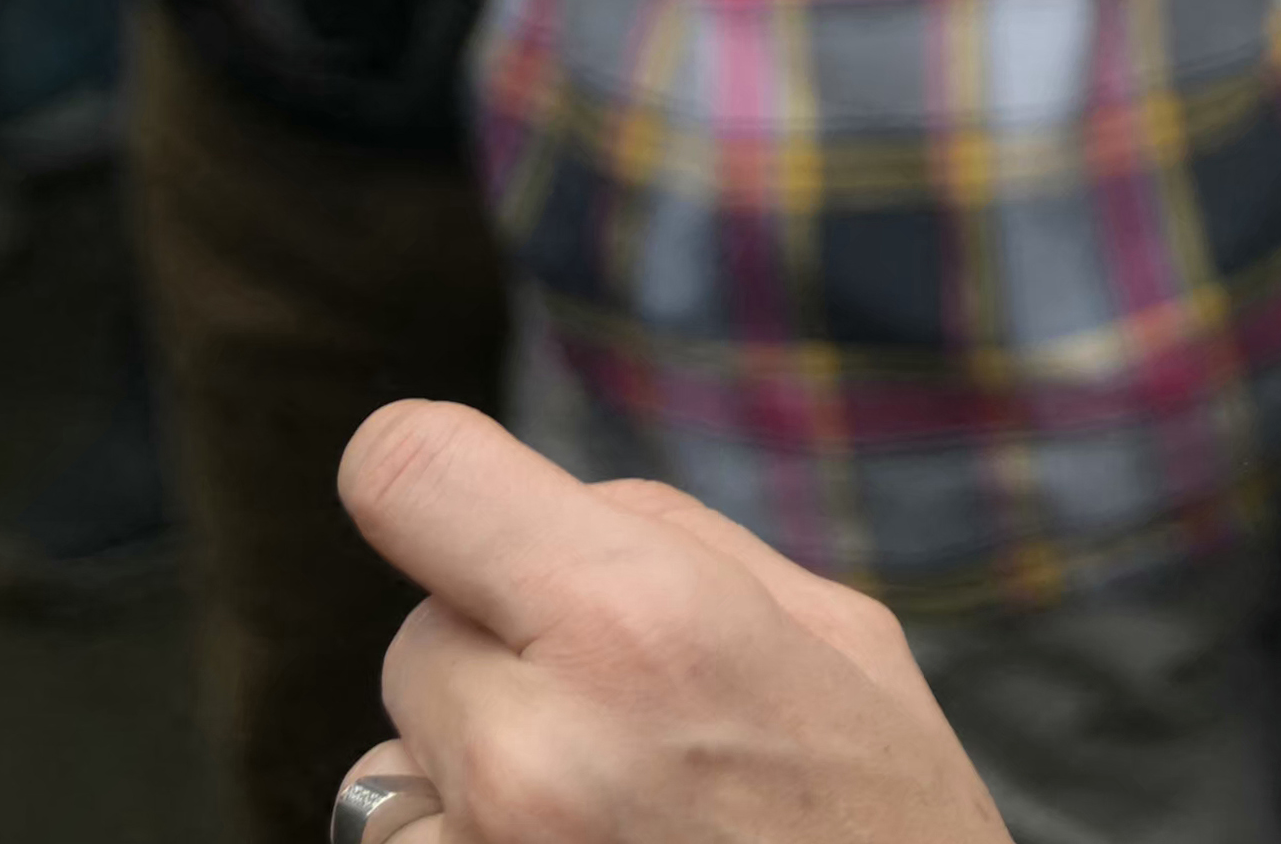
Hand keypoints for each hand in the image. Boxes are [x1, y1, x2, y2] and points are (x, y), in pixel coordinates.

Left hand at [347, 406, 1004, 843]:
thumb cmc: (888, 825)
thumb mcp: (835, 635)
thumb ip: (670, 543)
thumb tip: (541, 505)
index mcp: (638, 617)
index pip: (410, 472)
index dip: (421, 477)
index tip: (454, 514)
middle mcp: (537, 744)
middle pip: (418, 633)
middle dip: (497, 659)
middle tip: (616, 719)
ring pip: (392, 766)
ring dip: (468, 775)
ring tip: (608, 817)